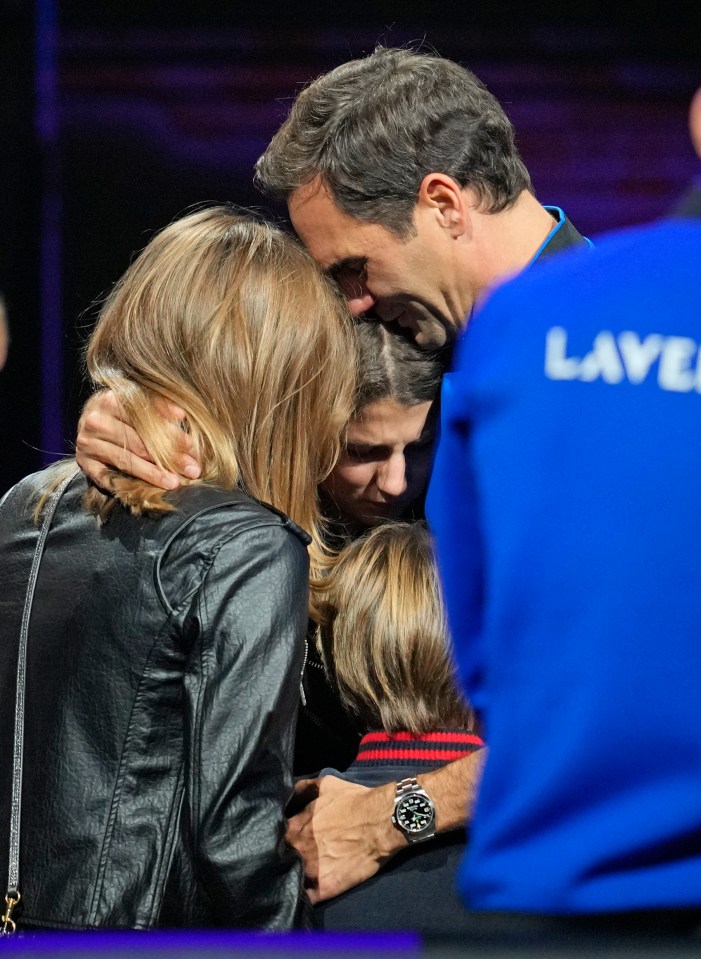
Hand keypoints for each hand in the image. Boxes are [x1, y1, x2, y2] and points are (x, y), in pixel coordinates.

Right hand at [75, 390, 200, 489]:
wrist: (89, 421)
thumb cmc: (122, 412)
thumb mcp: (137, 402)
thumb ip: (159, 406)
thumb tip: (182, 414)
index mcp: (110, 399)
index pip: (144, 419)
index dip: (171, 432)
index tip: (192, 445)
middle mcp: (96, 420)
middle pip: (138, 442)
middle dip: (169, 457)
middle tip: (191, 468)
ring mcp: (88, 443)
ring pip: (126, 461)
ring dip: (153, 474)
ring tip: (175, 482)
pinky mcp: (84, 463)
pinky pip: (107, 478)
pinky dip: (127, 486)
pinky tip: (146, 492)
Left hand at [286, 775, 404, 903]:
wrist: (383, 821)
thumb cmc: (354, 801)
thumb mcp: (325, 784)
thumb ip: (301, 789)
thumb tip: (287, 797)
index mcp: (293, 828)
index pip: (276, 838)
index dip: (281, 840)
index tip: (287, 840)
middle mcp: (297, 851)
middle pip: (282, 859)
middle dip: (287, 857)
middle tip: (297, 855)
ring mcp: (310, 871)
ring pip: (293, 879)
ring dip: (295, 876)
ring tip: (304, 873)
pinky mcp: (326, 888)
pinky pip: (309, 897)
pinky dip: (308, 895)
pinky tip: (312, 889)